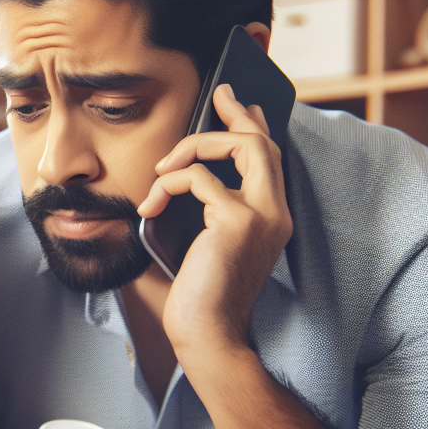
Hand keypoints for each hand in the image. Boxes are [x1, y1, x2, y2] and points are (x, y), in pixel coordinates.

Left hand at [137, 83, 291, 363]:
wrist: (208, 334)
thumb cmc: (203, 295)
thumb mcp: (211, 242)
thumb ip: (213, 206)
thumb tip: (195, 170)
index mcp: (273, 218)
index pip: (271, 159)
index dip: (255, 125)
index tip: (238, 103)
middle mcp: (277, 213)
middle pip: (263, 142)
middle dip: (236, 114)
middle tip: (218, 94)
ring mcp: (263, 215)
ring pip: (241, 146)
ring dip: (194, 146)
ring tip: (162, 169)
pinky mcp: (238, 221)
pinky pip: (198, 178)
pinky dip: (169, 184)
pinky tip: (151, 207)